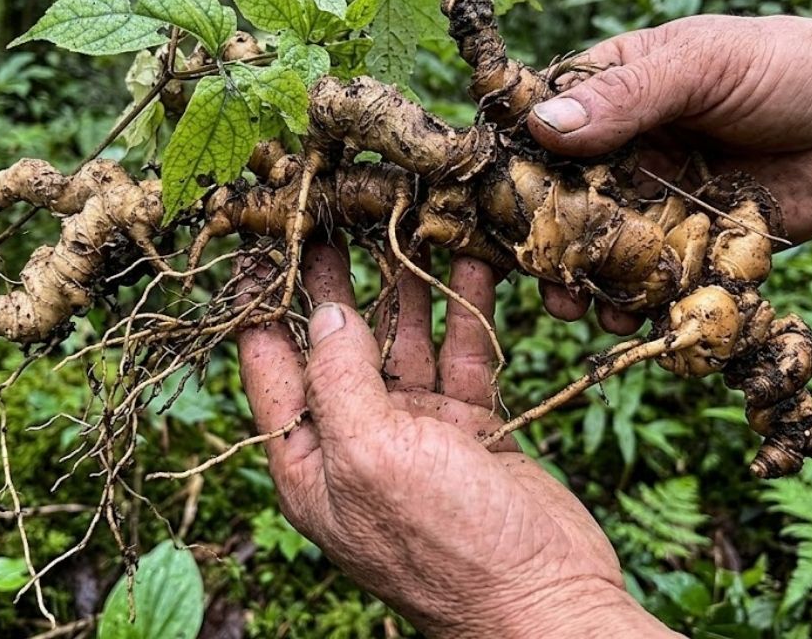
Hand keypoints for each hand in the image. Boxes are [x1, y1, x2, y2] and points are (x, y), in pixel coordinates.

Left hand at [236, 243, 676, 638]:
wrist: (546, 599)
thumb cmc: (448, 546)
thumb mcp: (372, 457)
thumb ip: (340, 379)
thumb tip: (325, 312)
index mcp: (311, 461)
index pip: (271, 366)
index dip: (265, 302)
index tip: (267, 238)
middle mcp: (357, 441)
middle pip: (337, 345)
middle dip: (334, 281)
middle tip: (333, 212)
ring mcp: (416, 433)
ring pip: (402, 341)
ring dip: (404, 285)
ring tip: (402, 220)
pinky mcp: (470, 426)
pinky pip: (461, 354)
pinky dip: (464, 310)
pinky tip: (470, 261)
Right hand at [528, 0, 811, 326]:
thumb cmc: (788, 68)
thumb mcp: (703, 65)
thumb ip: (628, 95)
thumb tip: (545, 123)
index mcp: (611, 92)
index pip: (539, 126)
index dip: (510, 163)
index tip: (484, 201)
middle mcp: (623, 150)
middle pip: (559, 200)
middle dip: (540, 239)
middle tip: (532, 270)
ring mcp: (654, 201)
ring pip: (599, 249)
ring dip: (582, 280)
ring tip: (574, 307)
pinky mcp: (690, 245)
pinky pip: (650, 280)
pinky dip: (635, 304)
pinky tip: (628, 320)